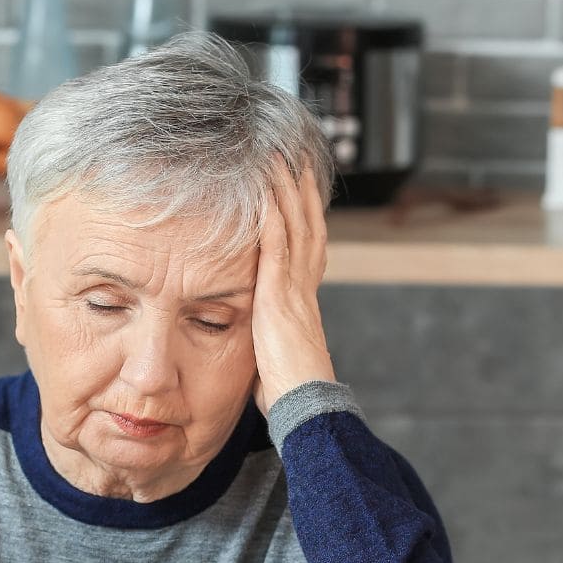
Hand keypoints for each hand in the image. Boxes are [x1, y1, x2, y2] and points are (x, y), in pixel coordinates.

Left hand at [250, 160, 334, 415]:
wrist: (305, 406)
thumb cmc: (289, 391)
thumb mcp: (274, 353)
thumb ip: (267, 334)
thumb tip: (255, 336)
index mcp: (303, 300)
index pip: (306, 246)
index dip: (305, 214)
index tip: (299, 186)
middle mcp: (304, 287)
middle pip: (306, 225)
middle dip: (300, 189)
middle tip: (293, 156)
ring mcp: (294, 288)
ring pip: (294, 226)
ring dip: (286, 189)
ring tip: (278, 158)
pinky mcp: (279, 295)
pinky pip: (277, 244)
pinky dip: (273, 214)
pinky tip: (265, 189)